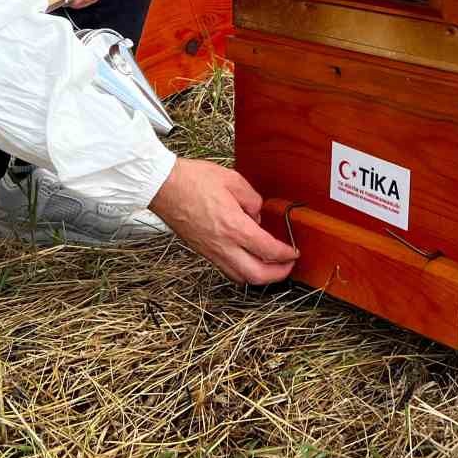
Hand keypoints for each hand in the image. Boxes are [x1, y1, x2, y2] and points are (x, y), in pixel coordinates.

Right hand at [148, 158, 299, 284]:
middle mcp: (223, 245)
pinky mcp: (201, 251)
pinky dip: (242, 271)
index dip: (286, 255)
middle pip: (256, 275)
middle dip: (277, 275)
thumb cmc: (192, 180)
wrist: (163, 186)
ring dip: (259, 277)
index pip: (268, 251)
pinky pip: (226, 270)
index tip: (294, 252)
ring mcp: (210, 251)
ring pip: (240, 277)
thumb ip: (252, 199)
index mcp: (234, 227)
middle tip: (287, 267)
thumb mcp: (232, 180)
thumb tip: (257, 214)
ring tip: (270, 267)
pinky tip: (247, 260)